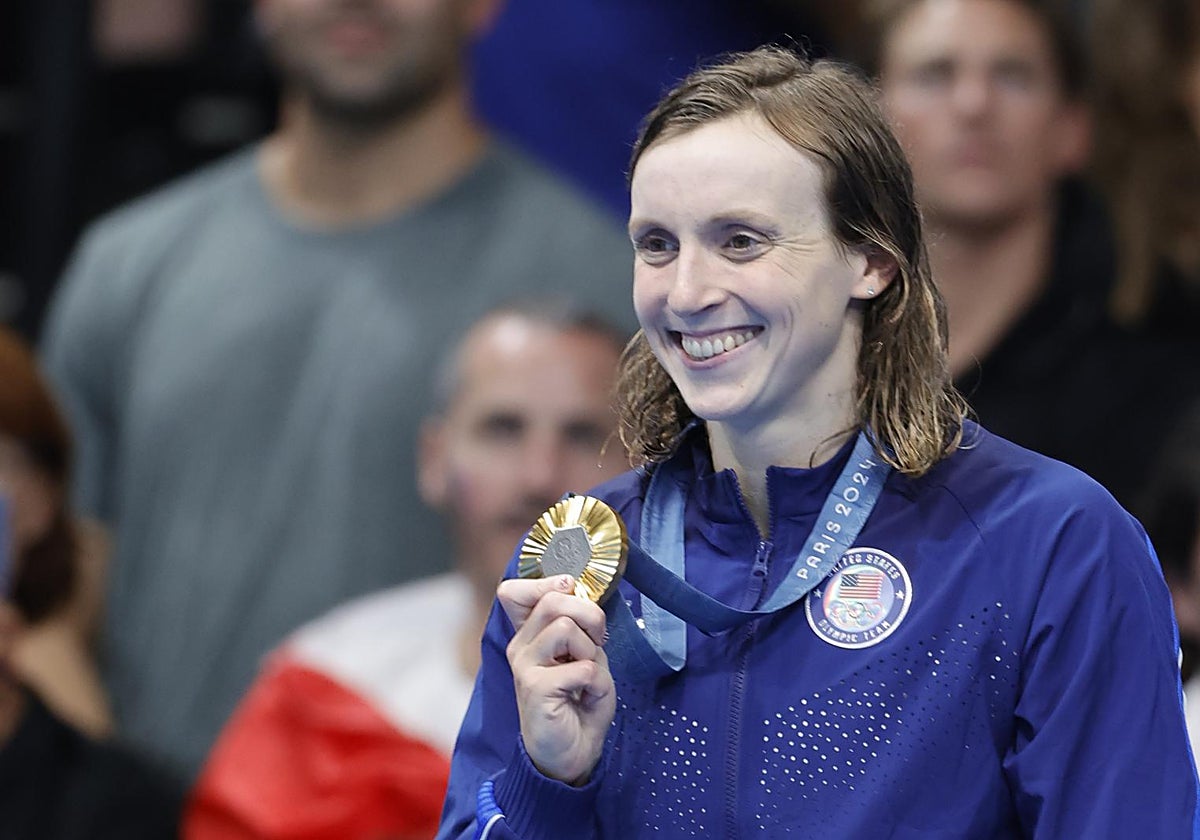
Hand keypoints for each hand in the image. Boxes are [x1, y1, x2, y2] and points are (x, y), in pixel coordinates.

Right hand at [498, 574, 615, 785]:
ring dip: (592, 651)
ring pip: (566, 627)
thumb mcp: (586, 657)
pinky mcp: (534, 688)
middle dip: (590, 615)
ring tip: (589, 674)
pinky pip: (581, 667)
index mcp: (530, 635)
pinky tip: (587, 697)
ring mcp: (524, 666)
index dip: (548, 582)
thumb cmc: (579, 704)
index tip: (572, 596)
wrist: (571, 755)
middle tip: (598, 642)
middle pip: (553, 599)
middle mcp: (521, 646)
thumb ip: (581, 629)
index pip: (514, 591)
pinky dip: (597, 681)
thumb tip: (582, 599)